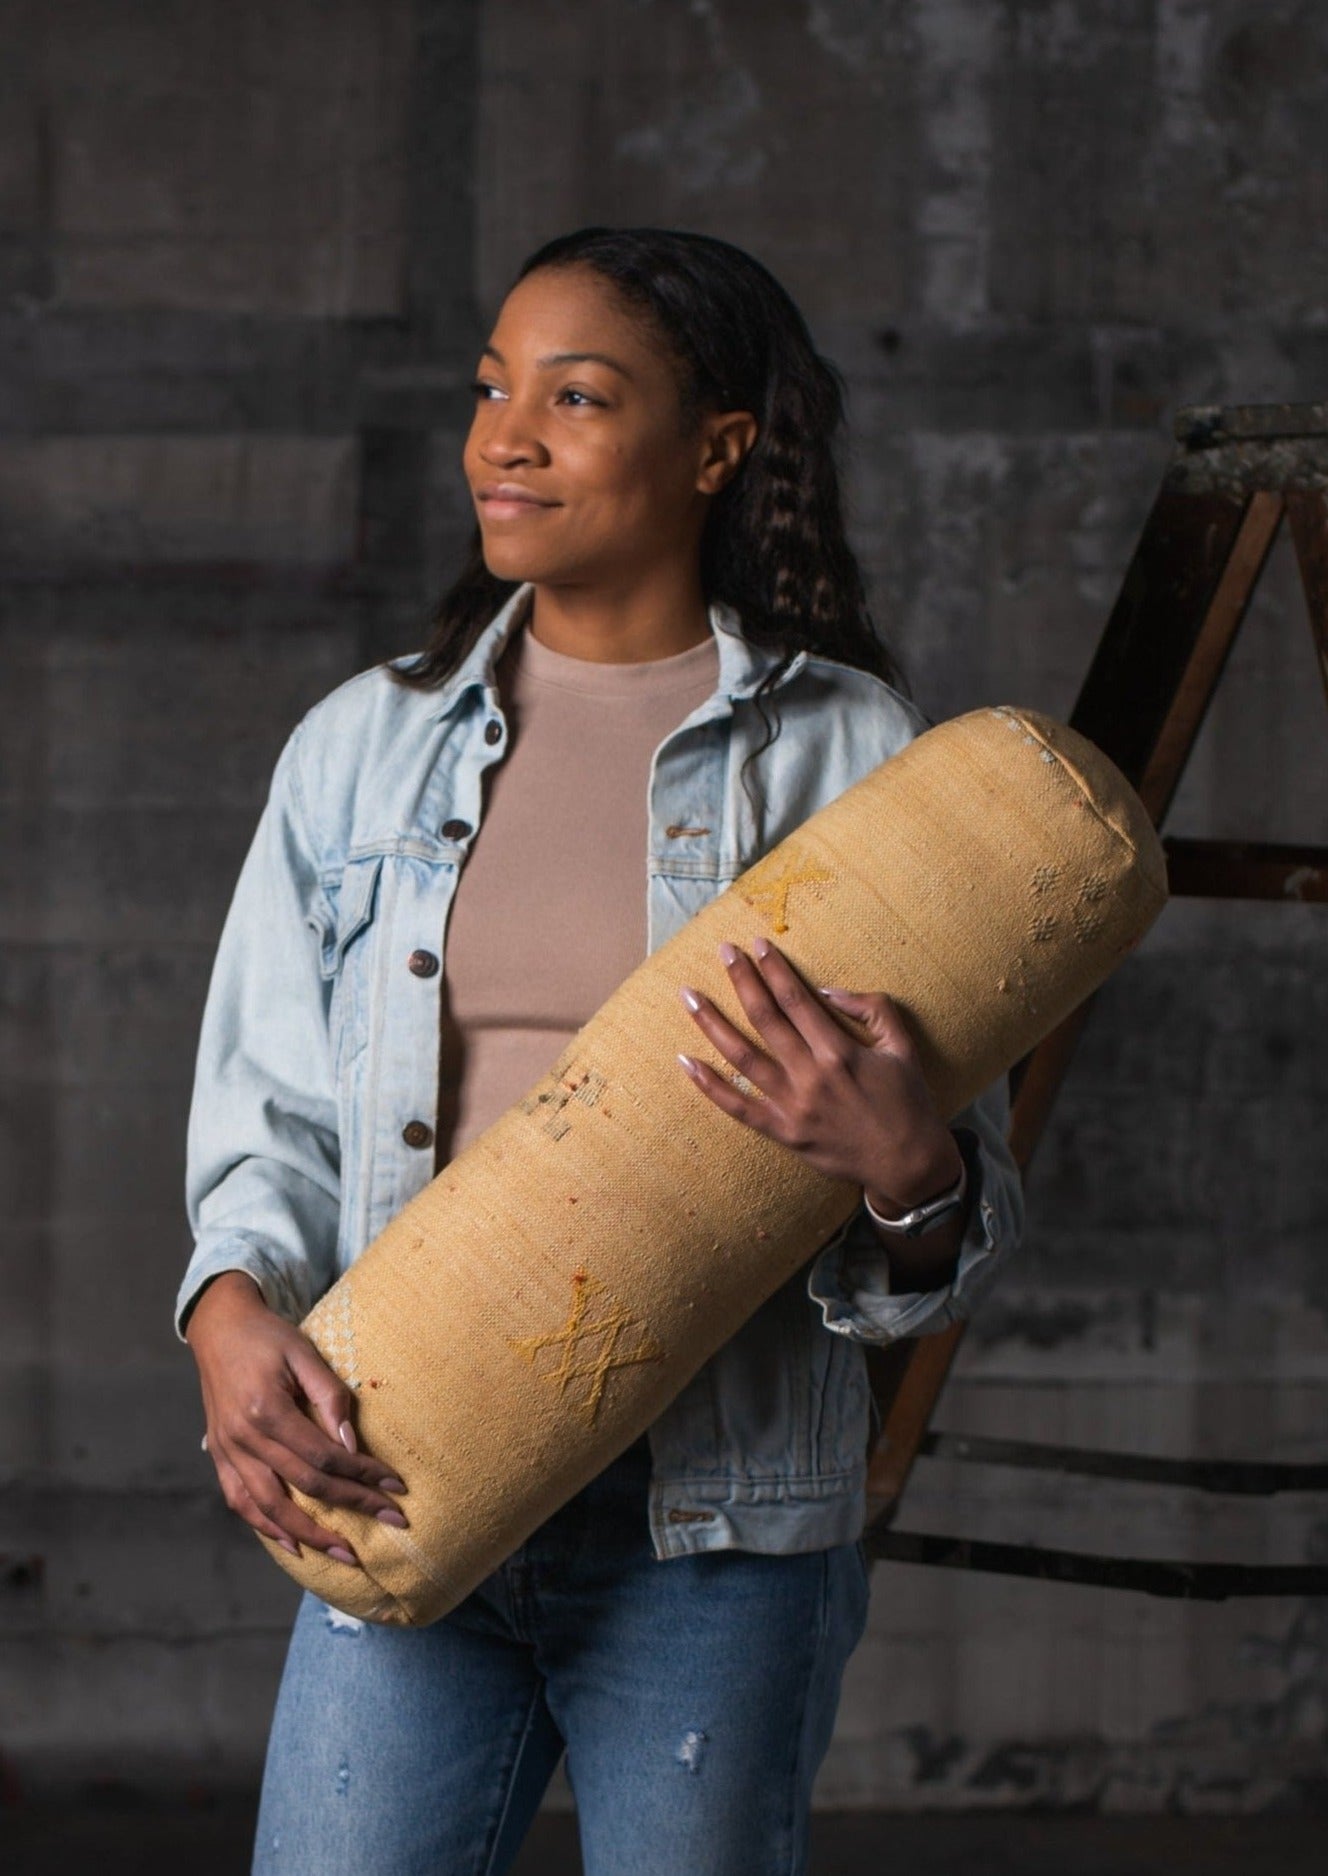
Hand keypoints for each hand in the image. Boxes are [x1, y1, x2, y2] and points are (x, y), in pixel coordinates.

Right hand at [186, 1271, 408, 1567]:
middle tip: (392, 1522)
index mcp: (267, 1410)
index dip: (363, 1475)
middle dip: (353, 1507)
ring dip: (311, 1535)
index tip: (397, 1487)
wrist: (219, 1328)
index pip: (324, 1457)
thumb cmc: (269, 1338)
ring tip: (346, 1553)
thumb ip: (330, 1397)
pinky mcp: (220, 1456)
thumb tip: (352, 1447)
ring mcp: (228, 1452)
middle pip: (305, 1486)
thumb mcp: (304, 1353)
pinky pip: (240, 1502)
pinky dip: (266, 1527)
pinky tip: (293, 1543)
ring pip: (270, 1507)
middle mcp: (244, 1438)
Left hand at [676, 937, 961, 1208]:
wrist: (909, 1163)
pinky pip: (738, 1108)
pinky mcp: (784, 1134)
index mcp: (841, 1052)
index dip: (774, 969)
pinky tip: (686, 1062)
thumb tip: (829, 990)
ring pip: (742, 1058)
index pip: (797, 1000)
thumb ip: (874, 1010)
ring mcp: (794, 1107)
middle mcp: (812, 1076)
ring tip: (689, 996)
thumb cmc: (908, 1102)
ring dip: (712, 1024)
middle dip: (742, 981)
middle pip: (765, 1019)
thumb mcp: (904, 1048)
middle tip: (723, 952)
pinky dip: (709, 1086)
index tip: (757, 945)